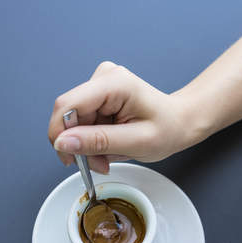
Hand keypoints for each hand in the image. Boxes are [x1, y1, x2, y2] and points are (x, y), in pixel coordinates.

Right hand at [48, 61, 209, 172]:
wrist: (180, 122)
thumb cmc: (168, 129)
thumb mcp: (136, 142)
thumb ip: (99, 142)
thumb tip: (62, 143)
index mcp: (114, 83)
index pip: (68, 105)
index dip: (60, 134)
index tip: (70, 159)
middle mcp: (104, 77)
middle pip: (70, 116)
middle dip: (80, 145)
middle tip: (100, 164)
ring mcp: (100, 84)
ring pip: (75, 122)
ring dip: (88, 145)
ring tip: (110, 156)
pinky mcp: (99, 95)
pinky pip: (83, 122)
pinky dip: (93, 140)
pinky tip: (111, 145)